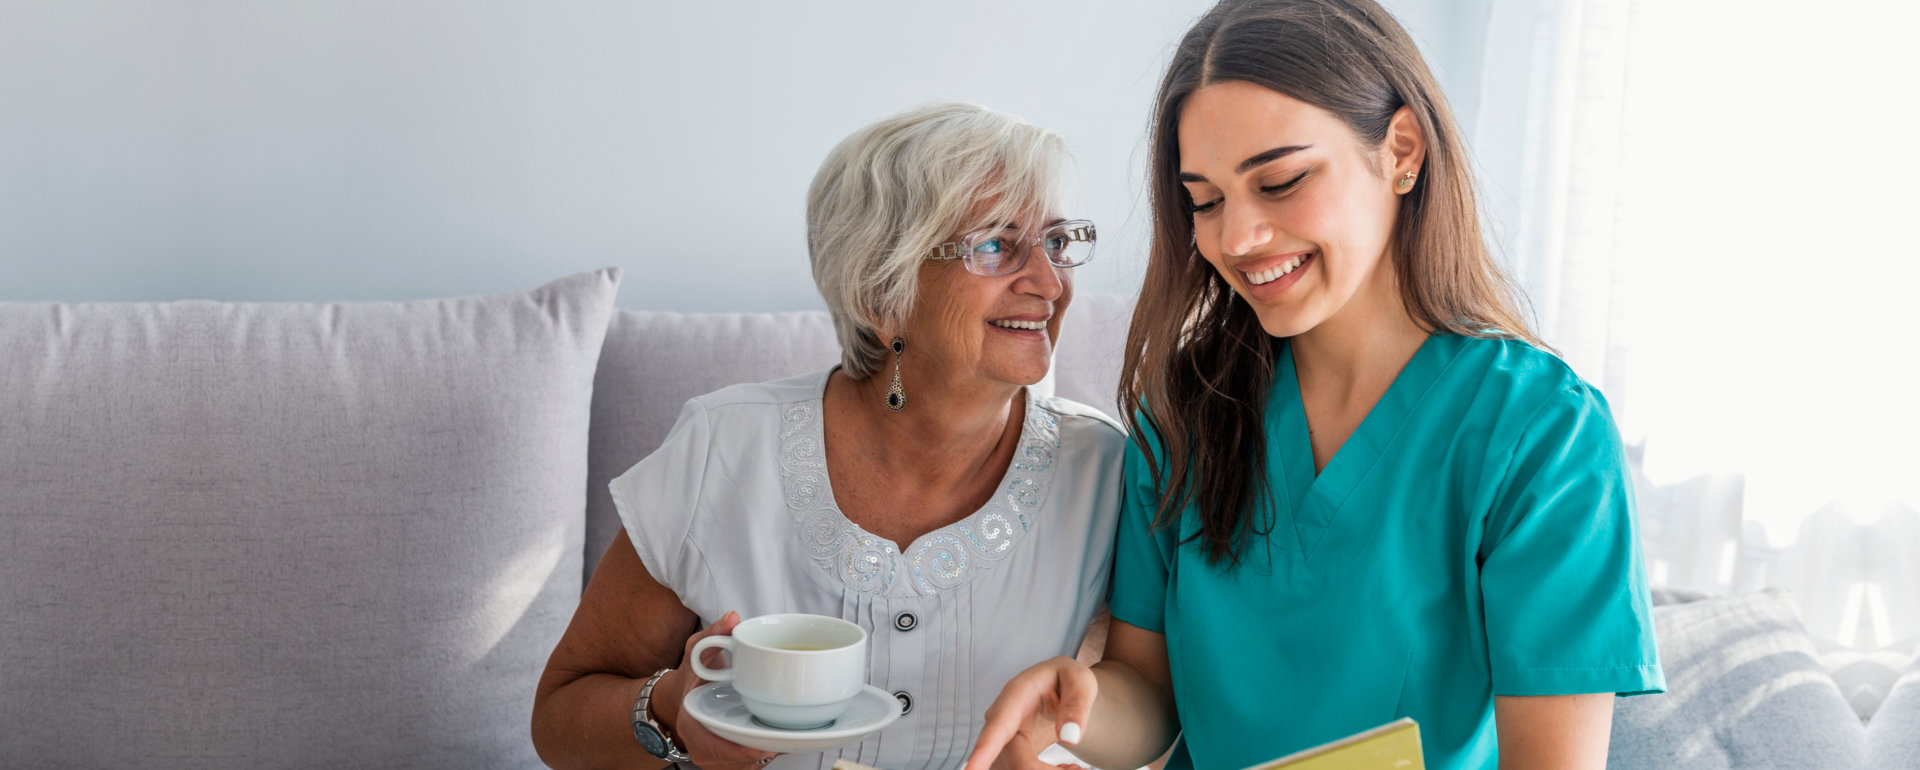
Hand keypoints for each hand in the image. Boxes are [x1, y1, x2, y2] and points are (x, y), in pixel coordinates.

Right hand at [662, 611, 781, 769]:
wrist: (684, 695)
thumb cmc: (693, 674)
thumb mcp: (698, 648)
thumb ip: (714, 632)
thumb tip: (732, 619)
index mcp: (692, 724)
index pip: (716, 746)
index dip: (742, 749)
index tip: (765, 745)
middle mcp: (702, 746)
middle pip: (738, 759)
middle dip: (766, 749)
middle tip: (792, 735)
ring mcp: (715, 757)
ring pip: (748, 764)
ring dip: (770, 751)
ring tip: (792, 734)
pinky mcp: (729, 760)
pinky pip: (751, 762)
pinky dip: (767, 750)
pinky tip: (783, 737)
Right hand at [967, 656, 1098, 769]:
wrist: (1059, 688)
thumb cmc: (1068, 681)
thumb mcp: (1081, 682)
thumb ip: (1078, 705)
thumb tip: (1070, 737)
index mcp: (1015, 696)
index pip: (998, 728)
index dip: (984, 751)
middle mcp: (999, 719)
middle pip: (1012, 761)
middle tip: (1079, 769)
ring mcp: (998, 740)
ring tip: (1075, 766)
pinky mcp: (1005, 755)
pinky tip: (1065, 768)